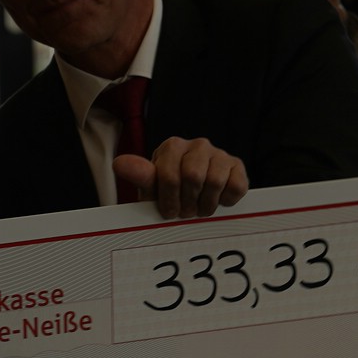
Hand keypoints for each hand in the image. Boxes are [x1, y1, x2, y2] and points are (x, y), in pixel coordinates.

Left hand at [116, 137, 248, 218]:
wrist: (194, 198)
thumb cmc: (169, 193)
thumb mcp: (152, 189)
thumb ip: (139, 176)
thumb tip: (119, 164)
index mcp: (172, 147)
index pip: (169, 174)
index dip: (169, 200)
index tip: (169, 212)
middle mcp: (197, 145)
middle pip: (193, 177)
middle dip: (188, 203)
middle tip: (186, 212)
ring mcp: (219, 154)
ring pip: (215, 181)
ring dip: (206, 205)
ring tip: (200, 209)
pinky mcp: (237, 166)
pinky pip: (236, 186)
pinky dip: (226, 201)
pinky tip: (218, 201)